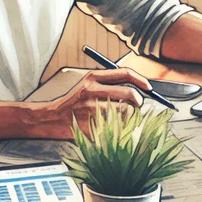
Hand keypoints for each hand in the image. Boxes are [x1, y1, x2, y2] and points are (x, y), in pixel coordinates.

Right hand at [33, 68, 151, 137]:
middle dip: (138, 102)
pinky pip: (116, 127)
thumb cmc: (74, 103)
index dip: (141, 80)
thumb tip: (138, 88)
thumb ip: (109, 84)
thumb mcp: (88, 85)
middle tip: (137, 106)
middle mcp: (92, 91)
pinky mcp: (91, 125)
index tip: (149, 87)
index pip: (124, 73)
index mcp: (93, 78)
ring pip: (126, 112)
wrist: (52, 118)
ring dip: (129, 116)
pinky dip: (119, 128)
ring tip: (122, 117)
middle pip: (129, 94)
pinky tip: (112, 127)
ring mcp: (91, 109)